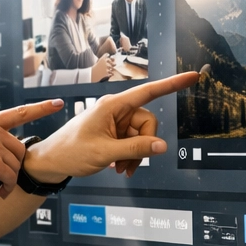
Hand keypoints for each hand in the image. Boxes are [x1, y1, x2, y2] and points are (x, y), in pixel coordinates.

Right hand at [0, 99, 63, 196]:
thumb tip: (4, 150)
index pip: (20, 113)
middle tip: (0, 181)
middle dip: (13, 167)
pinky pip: (11, 179)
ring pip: (16, 167)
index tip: (58, 103)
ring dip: (8, 181)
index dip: (41, 108)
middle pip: (20, 151)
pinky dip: (6, 189)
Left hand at [24, 72, 199, 180]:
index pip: (149, 91)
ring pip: (142, 136)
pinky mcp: (114, 132)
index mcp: (112, 105)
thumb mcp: (105, 153)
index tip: (192, 76)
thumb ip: (135, 148)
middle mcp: (116, 110)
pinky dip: (129, 156)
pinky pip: (133, 142)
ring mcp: (115, 121)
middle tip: (127, 164)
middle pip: (148, 122)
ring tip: (119, 168)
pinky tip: (118, 167)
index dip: (173, 84)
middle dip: (143, 145)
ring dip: (135, 155)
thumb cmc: (70, 151)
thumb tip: (162, 146)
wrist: (52, 161)